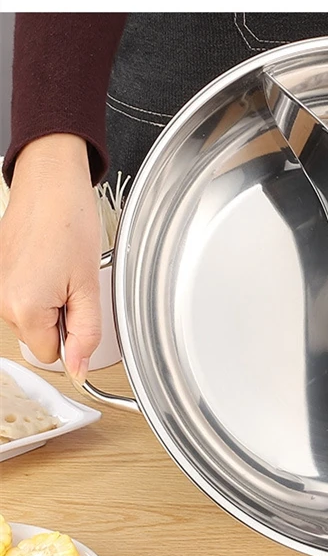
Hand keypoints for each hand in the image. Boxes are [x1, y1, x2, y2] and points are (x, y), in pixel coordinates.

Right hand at [0, 134, 100, 379]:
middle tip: (74, 281)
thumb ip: (85, 333)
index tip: (81, 305)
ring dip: (49, 300)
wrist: (49, 184)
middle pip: (38, 335)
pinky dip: (37, 285)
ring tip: (61, 267)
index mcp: (25, 309)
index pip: (50, 354)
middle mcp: (1, 302)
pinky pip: (20, 296)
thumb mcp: (90, 286)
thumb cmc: (71, 225)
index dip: (72, 335)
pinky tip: (48, 260)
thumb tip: (77, 371)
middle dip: (60, 316)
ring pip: (30, 316)